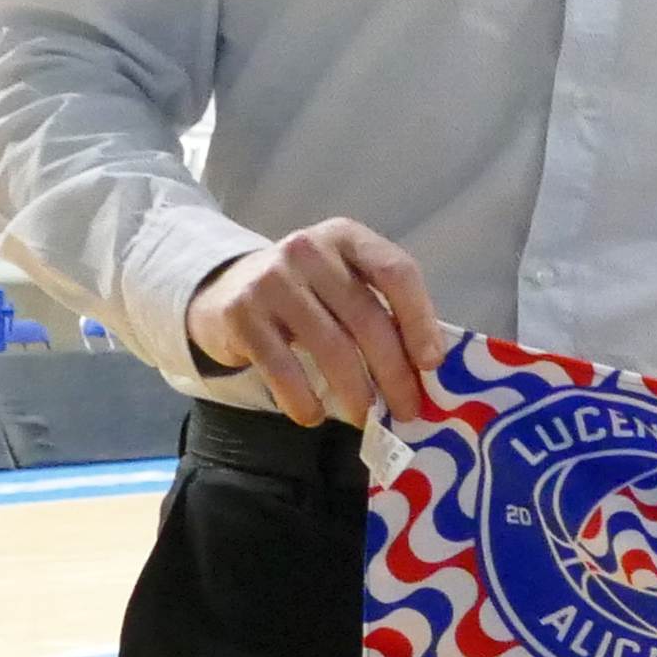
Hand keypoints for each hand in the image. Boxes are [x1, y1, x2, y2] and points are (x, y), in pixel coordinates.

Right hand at [188, 220, 440, 427]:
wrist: (223, 288)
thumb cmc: (306, 293)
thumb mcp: (344, 282)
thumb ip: (382, 309)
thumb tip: (425, 370)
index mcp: (348, 237)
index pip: (396, 272)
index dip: (420, 320)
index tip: (433, 364)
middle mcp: (309, 249)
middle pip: (366, 317)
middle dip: (393, 371)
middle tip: (407, 410)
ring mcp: (272, 279)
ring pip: (330, 346)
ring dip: (355, 391)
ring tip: (366, 419)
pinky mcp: (240, 313)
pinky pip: (282, 367)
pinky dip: (303, 400)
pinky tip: (314, 417)